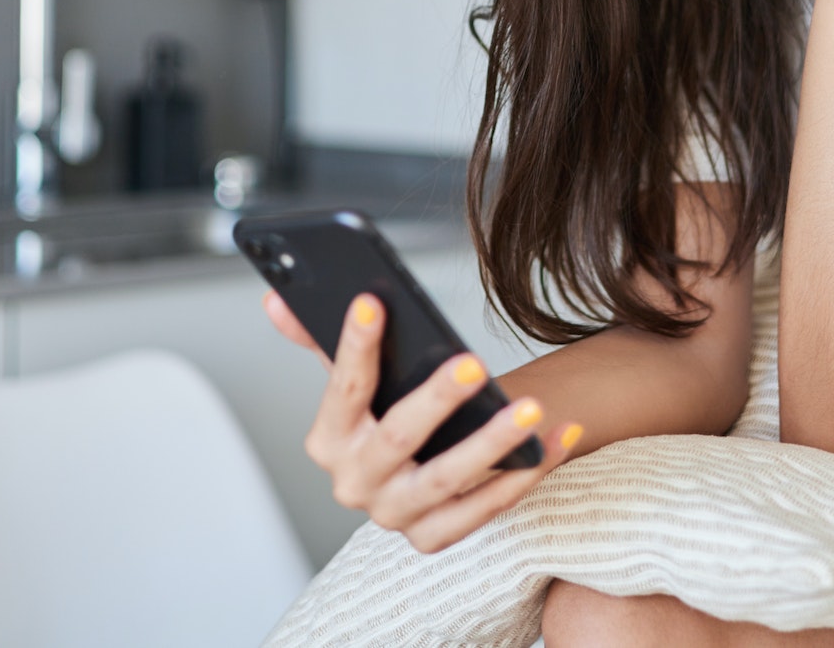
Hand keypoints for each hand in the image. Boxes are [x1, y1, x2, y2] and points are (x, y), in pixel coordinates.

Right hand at [263, 289, 582, 552]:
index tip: (373, 302)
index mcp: (328, 441)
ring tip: (531, 408)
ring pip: (446, 479)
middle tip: (471, 363)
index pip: (343, 388)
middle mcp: (355, 484)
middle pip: (398, 437)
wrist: (415, 473)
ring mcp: (395, 515)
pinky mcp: (434, 537)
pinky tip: (557, 438)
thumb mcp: (352, 382)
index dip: (354, 345)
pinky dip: (524, 473)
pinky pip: (484, 508)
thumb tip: (277, 297)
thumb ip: (319, 339)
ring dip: (492, 443)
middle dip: (434, 399)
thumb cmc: (384, 417)